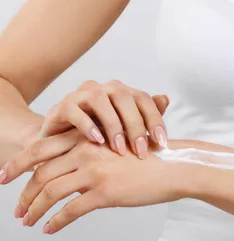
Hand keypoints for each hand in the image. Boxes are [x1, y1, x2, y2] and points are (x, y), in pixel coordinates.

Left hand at [7, 134, 182, 234]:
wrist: (173, 164)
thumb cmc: (146, 156)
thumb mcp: (115, 144)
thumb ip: (91, 151)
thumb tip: (70, 166)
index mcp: (87, 137)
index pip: (43, 149)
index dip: (20, 163)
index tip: (6, 176)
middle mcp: (85, 151)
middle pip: (41, 172)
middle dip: (23, 192)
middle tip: (15, 209)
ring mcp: (94, 171)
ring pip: (50, 192)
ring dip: (34, 210)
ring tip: (27, 221)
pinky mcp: (104, 192)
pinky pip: (70, 210)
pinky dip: (55, 222)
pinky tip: (49, 229)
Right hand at [39, 80, 169, 157]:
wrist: (60, 146)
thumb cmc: (97, 138)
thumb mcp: (123, 132)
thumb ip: (144, 117)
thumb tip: (166, 98)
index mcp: (121, 93)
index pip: (143, 98)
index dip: (155, 119)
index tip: (162, 143)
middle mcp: (103, 89)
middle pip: (123, 96)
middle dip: (135, 124)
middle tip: (140, 151)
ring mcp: (81, 95)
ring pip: (99, 99)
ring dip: (112, 124)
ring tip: (119, 149)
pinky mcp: (61, 106)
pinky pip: (74, 110)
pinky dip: (87, 125)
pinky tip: (97, 141)